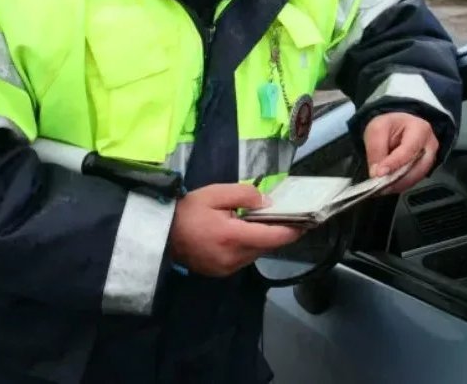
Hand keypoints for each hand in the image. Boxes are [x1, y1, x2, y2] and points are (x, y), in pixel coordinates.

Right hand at [168, 183, 303, 276]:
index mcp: (232, 237)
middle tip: (283, 216)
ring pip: (257, 254)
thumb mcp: (215, 193)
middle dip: (277, 233)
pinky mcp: (221, 273)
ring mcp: (227, 269)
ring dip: (262, 240)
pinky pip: (244, 259)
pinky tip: (243, 234)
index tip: (307, 222)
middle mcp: (233, 258)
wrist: (159, 235)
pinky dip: (249, 247)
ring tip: (261, 223)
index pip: (273, 237)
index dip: (292, 230)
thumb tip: (267, 203)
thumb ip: (245, 195)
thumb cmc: (187, 211)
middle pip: (267, 247)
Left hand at [363, 112, 438, 193]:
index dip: (394, 163)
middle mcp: (430, 145)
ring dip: (398, 184)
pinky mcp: (424, 170)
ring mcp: (429, 159)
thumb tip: (376, 172)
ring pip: (416, 177)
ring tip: (381, 188)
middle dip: (397, 178)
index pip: (408, 149)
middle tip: (379, 185)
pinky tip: (388, 187)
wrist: (395, 129)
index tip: (379, 173)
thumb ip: (376, 149)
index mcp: (420, 129)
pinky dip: (400, 186)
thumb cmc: (390, 126)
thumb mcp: (377, 129)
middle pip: (417, 167)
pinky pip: (413, 181)